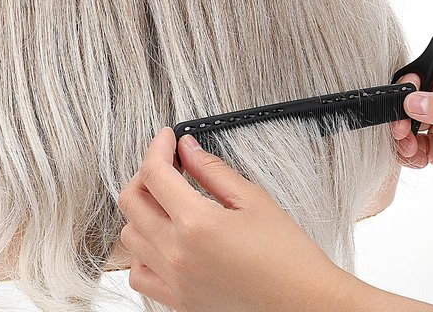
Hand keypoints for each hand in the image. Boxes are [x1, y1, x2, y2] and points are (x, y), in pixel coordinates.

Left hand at [116, 127, 360, 311]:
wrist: (303, 304)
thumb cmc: (287, 255)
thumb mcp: (253, 199)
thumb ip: (212, 170)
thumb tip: (187, 148)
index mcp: (196, 224)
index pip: (154, 173)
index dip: (158, 146)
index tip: (168, 137)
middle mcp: (177, 253)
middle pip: (131, 200)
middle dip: (146, 173)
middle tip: (170, 164)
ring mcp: (174, 280)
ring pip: (129, 236)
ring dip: (142, 210)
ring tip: (169, 200)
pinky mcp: (178, 301)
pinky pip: (138, 273)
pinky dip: (143, 251)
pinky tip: (165, 238)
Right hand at [390, 58, 432, 221]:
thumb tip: (416, 100)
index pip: (431, 71)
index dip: (413, 84)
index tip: (405, 101)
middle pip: (414, 98)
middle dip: (403, 114)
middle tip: (402, 131)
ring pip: (409, 123)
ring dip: (403, 136)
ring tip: (411, 150)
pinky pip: (414, 146)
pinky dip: (408, 153)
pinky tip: (417, 160)